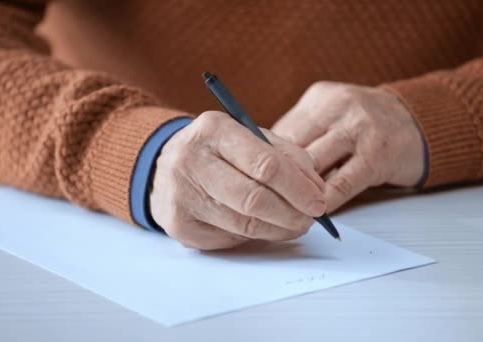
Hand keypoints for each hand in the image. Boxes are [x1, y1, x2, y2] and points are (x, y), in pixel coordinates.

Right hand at [150, 111, 326, 249]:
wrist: (163, 167)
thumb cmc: (218, 151)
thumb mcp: (249, 137)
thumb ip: (286, 156)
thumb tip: (316, 189)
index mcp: (213, 130)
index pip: (265, 164)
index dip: (298, 188)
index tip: (319, 201)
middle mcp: (190, 160)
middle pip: (254, 199)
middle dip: (291, 214)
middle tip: (310, 219)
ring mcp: (180, 195)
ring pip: (243, 224)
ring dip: (278, 229)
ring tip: (294, 225)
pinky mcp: (179, 225)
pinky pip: (228, 238)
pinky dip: (253, 236)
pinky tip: (262, 228)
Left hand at [272, 82, 424, 211]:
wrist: (418, 120)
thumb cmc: (364, 124)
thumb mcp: (330, 115)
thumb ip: (300, 134)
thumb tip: (264, 164)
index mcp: (320, 97)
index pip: (281, 131)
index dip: (267, 160)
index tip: (257, 181)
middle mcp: (338, 108)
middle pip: (294, 147)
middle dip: (279, 177)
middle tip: (266, 201)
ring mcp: (359, 130)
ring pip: (314, 165)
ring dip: (299, 191)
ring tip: (287, 210)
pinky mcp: (377, 155)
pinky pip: (343, 183)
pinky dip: (325, 200)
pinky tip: (315, 213)